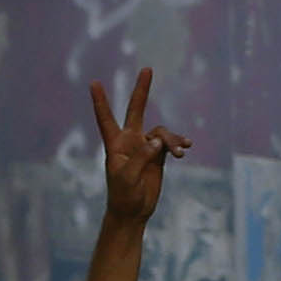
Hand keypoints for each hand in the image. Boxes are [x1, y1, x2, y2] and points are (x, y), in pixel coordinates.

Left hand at [92, 71, 189, 230]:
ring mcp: (145, 147)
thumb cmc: (123, 196)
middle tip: (147, 69)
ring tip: (181, 152)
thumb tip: (158, 140)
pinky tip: (186, 148)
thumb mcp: (128, 177)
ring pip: (161, 133)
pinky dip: (178, 144)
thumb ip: (142, 156)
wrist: (134, 211)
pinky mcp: (158, 155)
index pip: (106, 118)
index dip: (100, 101)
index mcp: (115, 144)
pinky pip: (170, 143)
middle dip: (142, 90)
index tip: (93, 83)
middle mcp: (130, 141)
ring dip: (172, 140)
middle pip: (136, 110)